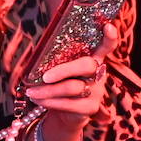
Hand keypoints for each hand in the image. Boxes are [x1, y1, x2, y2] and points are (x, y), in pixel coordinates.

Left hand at [23, 23, 118, 140]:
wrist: (65, 113)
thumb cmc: (59, 83)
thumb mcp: (59, 68)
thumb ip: (56, 59)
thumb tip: (35, 53)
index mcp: (93, 57)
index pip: (106, 45)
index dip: (109, 37)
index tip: (108, 27)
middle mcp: (99, 73)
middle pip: (86, 65)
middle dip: (63, 70)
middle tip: (45, 77)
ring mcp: (97, 91)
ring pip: (73, 87)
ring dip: (48, 90)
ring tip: (30, 92)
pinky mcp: (91, 107)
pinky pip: (69, 104)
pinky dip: (50, 102)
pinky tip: (37, 99)